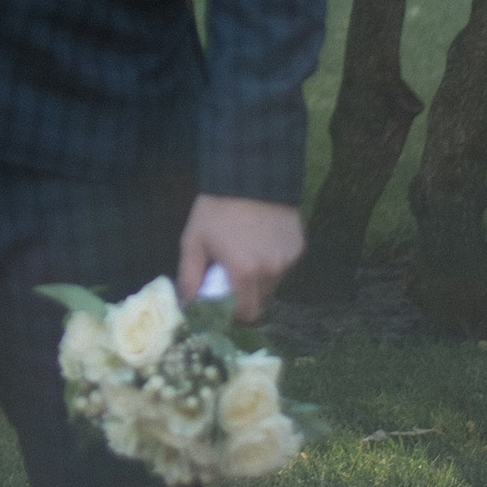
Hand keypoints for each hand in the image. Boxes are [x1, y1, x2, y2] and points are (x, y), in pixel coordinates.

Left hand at [176, 196, 302, 323]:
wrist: (249, 173)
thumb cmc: (216, 208)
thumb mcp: (193, 241)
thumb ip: (189, 278)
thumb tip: (187, 307)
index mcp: (244, 272)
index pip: (244, 313)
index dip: (232, 312)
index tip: (221, 300)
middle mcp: (271, 270)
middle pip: (259, 301)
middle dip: (243, 295)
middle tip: (230, 273)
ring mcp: (288, 259)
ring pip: (272, 284)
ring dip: (258, 278)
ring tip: (245, 251)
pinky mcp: (299, 247)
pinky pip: (283, 266)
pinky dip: (272, 262)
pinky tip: (261, 240)